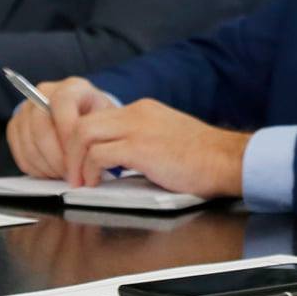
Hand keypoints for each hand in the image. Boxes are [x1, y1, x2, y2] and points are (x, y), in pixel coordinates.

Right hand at [6, 78, 115, 178]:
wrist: (82, 116)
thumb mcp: (106, 119)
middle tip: (71, 173)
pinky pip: (20, 153)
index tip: (79, 156)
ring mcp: (26, 109)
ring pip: (29, 143)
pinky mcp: (15, 126)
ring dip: (47, 165)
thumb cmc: (97, 120)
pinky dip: (36, 168)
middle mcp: (45, 93)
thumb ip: (100, 130)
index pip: (61, 104)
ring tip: (64, 174)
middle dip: (57, 156)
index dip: (67, 133)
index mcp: (71, 87)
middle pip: (40, 126)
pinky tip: (52, 171)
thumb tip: (93, 156)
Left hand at [61, 99, 250, 199]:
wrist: (227, 160)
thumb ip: (140, 143)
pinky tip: (95, 185)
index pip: (97, 116)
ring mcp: (138, 128)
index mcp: (143, 110)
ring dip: (75, 161)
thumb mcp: (165, 140)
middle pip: (82, 121)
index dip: (80, 140)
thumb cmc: (202, 159)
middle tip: (71, 174)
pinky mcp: (141, 148)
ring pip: (83, 133)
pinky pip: (98, 154)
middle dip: (69, 150)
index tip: (78, 161)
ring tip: (80, 182)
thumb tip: (113, 161)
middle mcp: (137, 113)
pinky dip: (90, 170)